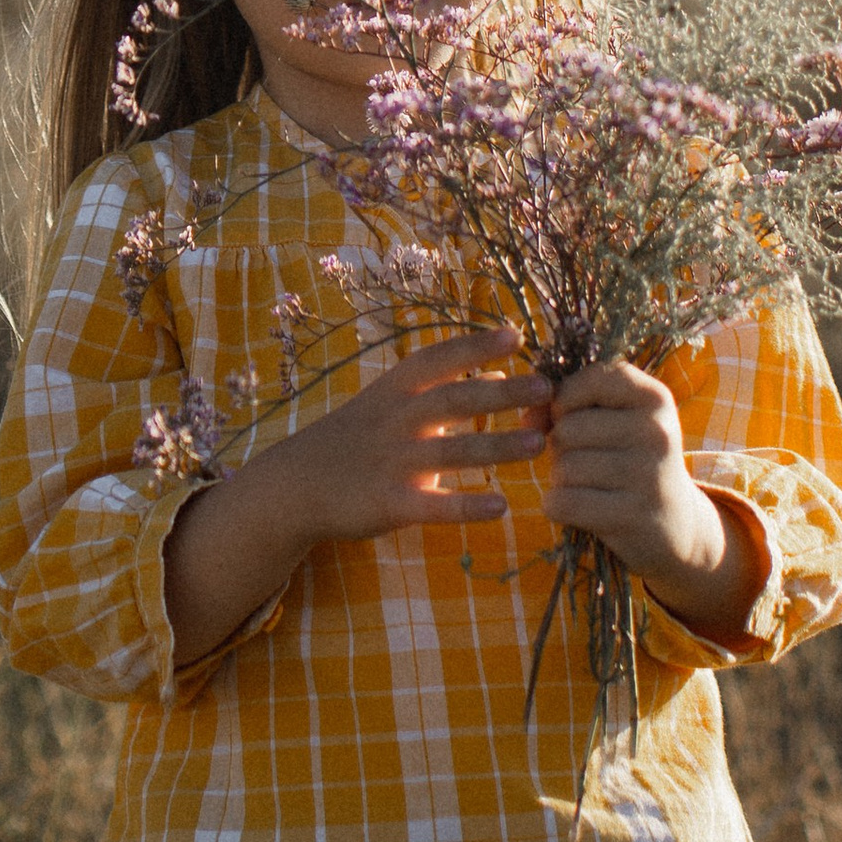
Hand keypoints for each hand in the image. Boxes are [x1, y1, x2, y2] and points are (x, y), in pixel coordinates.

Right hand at [163, 329, 548, 662]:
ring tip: (539, 444)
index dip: (476, 346)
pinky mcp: (390, 504)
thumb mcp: (388, 401)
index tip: (516, 334)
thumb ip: (440, 389)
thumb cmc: (355, 437)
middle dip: (501, 394)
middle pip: (453, 401)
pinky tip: (502, 506)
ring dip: (497, 447)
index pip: (439, 358)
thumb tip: (502, 375)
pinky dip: (468, 506)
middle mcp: (396, 420)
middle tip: (546, 388)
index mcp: (395, 390)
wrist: (296, 485)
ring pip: (452, 452)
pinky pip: (435, 506)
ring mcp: (392, 463)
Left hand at [544, 361, 769, 638]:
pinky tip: (580, 508)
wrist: (676, 523)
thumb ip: (569, 405)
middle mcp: (657, 433)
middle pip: (569, 428)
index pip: (591, 380)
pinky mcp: (633, 517)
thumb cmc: (631, 459)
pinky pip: (563, 502)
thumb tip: (526, 416)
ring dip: (562, 479)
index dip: (566, 398)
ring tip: (588, 484)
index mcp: (655, 398)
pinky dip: (558, 506)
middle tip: (585, 459)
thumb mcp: (617, 420)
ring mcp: (648, 476)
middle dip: (561, 446)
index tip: (573, 416)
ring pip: (565, 467)